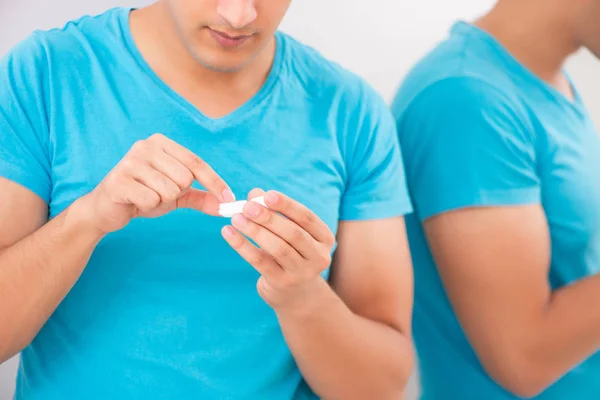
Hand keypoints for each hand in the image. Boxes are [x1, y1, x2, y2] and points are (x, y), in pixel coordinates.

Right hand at [82, 133, 233, 233]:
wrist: (106, 209)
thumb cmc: (142, 196)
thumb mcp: (176, 195)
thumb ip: (200, 197)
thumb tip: (225, 205)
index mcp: (161, 143)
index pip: (197, 162)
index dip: (215, 181)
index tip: (229, 198)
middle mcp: (146, 146)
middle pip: (185, 178)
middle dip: (176, 193)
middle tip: (158, 193)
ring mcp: (130, 161)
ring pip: (170, 190)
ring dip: (161, 201)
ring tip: (145, 196)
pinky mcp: (118, 180)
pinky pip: (152, 200)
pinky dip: (148, 206)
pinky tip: (135, 201)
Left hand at [221, 189, 335, 311]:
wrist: (295, 293)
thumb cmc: (290, 251)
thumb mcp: (287, 231)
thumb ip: (274, 211)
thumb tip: (254, 193)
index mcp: (324, 238)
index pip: (307, 217)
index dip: (287, 205)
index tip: (268, 195)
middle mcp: (318, 257)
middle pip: (293, 233)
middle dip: (268, 218)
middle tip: (246, 207)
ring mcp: (301, 273)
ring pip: (278, 249)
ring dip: (255, 231)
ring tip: (236, 218)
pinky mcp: (282, 283)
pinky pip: (260, 262)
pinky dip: (242, 246)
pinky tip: (228, 233)